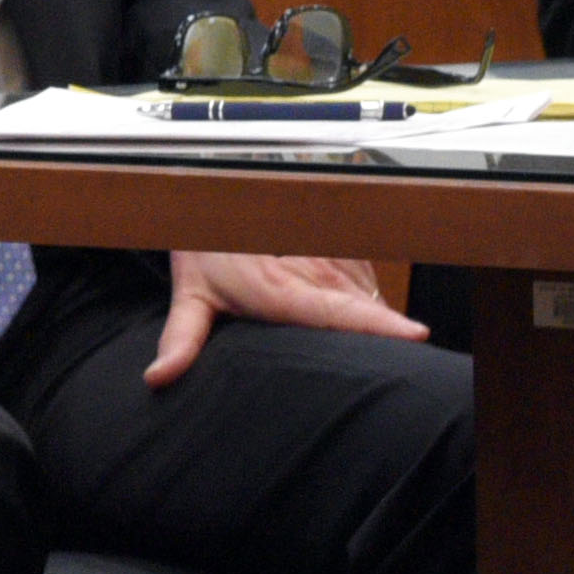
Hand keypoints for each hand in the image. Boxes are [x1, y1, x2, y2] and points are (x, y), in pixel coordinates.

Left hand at [146, 252, 426, 388]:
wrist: (223, 198)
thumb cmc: (211, 247)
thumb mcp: (192, 293)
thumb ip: (181, 339)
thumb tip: (159, 376)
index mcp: (283, 289)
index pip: (343, 312)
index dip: (381, 324)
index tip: (414, 335)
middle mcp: (318, 272)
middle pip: (363, 315)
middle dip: (373, 342)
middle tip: (371, 371)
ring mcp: (337, 261)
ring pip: (368, 302)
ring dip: (363, 322)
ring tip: (340, 338)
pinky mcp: (350, 254)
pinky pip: (368, 287)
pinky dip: (360, 302)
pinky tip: (339, 311)